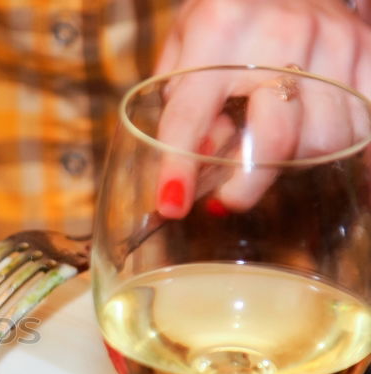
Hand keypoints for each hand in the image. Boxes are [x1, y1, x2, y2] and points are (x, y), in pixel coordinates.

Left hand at [153, 0, 370, 216]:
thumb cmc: (225, 18)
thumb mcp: (184, 45)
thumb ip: (181, 100)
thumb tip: (202, 156)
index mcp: (219, 30)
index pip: (191, 112)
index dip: (179, 166)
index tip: (172, 205)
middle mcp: (279, 33)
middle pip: (273, 138)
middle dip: (248, 182)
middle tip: (228, 198)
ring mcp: (331, 42)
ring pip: (323, 139)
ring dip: (295, 159)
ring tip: (274, 143)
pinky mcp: (366, 51)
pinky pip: (367, 122)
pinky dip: (352, 149)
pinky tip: (333, 157)